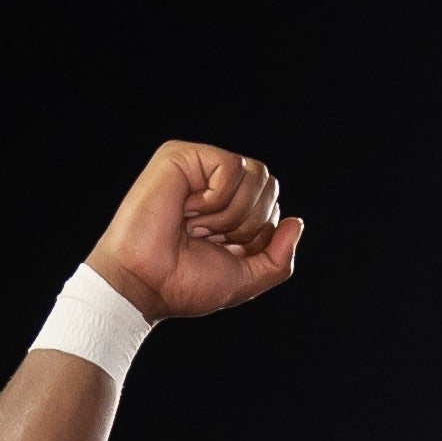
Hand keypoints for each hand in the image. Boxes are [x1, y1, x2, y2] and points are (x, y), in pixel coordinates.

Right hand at [86, 142, 301, 323]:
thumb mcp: (246, 279)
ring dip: (231, 214)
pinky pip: (231, 167)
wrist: (145, 284)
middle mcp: (215, 183)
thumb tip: (296, 223)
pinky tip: (188, 210)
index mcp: (229, 208)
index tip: (222, 251)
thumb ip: (279, 259)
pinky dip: (216, 199)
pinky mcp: (181, 156)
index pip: (273, 205)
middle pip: (269, 185)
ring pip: (256, 175)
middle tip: (208, 238)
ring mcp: (199, 167)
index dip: (258, 235)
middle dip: (248, 224)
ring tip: (196, 226)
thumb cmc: (184, 284)